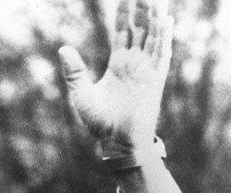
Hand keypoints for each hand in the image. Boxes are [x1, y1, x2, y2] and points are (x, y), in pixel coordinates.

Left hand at [58, 0, 173, 151]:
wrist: (116, 142)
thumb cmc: (99, 122)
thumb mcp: (81, 94)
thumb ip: (74, 71)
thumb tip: (63, 49)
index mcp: (118, 64)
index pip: (123, 31)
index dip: (124, 13)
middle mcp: (135, 63)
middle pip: (140, 28)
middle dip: (141, 8)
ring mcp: (146, 69)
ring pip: (153, 36)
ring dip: (154, 16)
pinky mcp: (155, 79)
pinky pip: (162, 53)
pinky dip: (165, 36)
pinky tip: (167, 19)